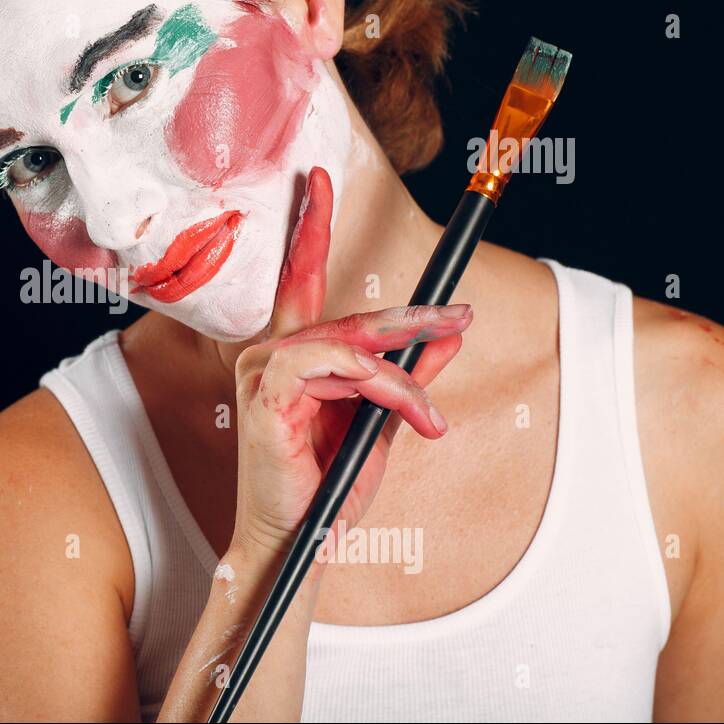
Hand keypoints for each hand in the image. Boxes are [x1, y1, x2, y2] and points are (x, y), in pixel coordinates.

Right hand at [230, 166, 471, 557]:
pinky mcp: (267, 392)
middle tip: (461, 316)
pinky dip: (380, 386)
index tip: (316, 180)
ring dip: (401, 375)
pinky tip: (405, 414)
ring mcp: (262, 372)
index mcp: (289, 359)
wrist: (299, 542)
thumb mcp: (382, 423)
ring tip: (429, 417)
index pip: (299, 281)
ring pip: (348, 344)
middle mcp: (269, 357)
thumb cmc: (328, 488)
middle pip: (348, 317)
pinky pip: (337, 367)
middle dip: (410, 319)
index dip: (308, 229)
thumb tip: (451, 329)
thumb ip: (411, 374)